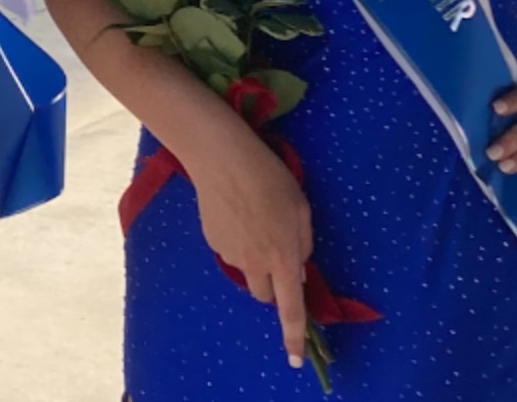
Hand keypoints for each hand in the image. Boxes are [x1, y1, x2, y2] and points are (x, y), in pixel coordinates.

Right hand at [188, 122, 313, 369]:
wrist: (222, 158)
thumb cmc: (270, 177)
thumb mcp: (300, 208)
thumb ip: (303, 243)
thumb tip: (297, 269)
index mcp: (282, 258)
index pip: (290, 308)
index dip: (293, 336)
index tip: (294, 358)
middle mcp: (255, 264)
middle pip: (265, 294)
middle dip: (273, 282)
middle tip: (276, 251)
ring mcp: (230, 254)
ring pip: (247, 271)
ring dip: (255, 260)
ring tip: (254, 220)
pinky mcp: (212, 241)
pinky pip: (231, 252)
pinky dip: (237, 241)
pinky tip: (236, 212)